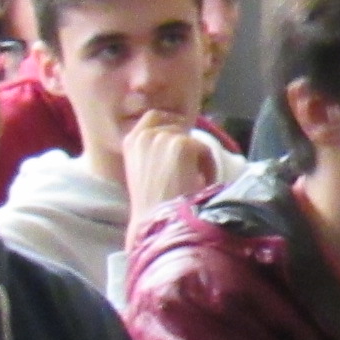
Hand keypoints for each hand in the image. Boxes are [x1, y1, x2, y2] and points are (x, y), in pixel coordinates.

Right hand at [119, 113, 222, 232]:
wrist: (159, 222)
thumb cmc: (154, 206)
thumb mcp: (146, 172)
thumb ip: (156, 152)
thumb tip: (183, 139)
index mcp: (131, 141)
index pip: (154, 117)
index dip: (171, 124)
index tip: (183, 139)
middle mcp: (144, 135)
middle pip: (177, 125)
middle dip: (188, 145)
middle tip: (192, 171)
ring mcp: (163, 138)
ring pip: (193, 139)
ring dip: (199, 158)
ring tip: (195, 183)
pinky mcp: (182, 144)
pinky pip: (206, 149)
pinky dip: (208, 167)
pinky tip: (199, 186)